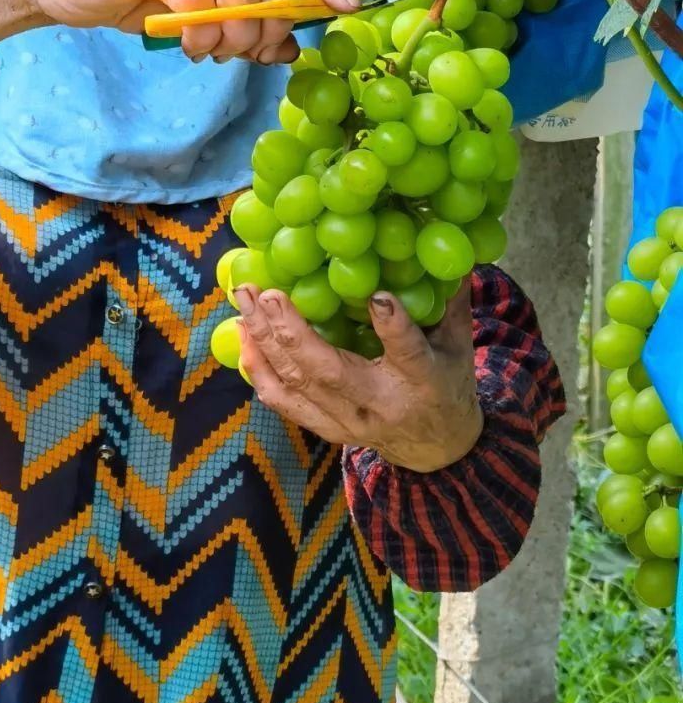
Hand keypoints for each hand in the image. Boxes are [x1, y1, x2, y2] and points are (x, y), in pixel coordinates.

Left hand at [233, 278, 484, 472]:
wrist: (437, 449)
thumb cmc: (447, 384)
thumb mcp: (459, 346)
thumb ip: (449, 302)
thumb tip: (445, 253)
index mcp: (424, 381)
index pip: (409, 353)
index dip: (394, 327)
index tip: (378, 296)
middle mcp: (380, 404)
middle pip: (330, 372)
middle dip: (292, 331)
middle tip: (266, 292)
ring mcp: (349, 421)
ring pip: (298, 384)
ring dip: (264, 342)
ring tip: (244, 303)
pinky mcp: (327, 429)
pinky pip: (284, 402)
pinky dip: (258, 369)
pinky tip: (244, 336)